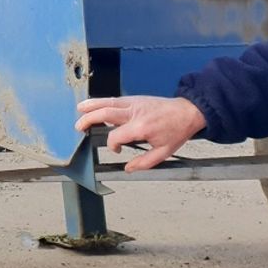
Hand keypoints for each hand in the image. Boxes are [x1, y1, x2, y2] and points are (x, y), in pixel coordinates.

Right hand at [73, 95, 206, 171]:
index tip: (116, 150)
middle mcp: (134, 113)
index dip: (112, 145)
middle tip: (79, 127)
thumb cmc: (177, 131)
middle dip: (89, 120)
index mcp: (141, 128)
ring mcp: (133, 103)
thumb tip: (128, 168)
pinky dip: (101, 101)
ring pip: (107, 102)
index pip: (115, 137)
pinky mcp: (134, 98)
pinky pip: (114, 99)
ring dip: (91, 106)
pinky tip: (94, 104)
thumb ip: (144, 162)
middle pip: (105, 114)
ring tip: (79, 110)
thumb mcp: (164, 152)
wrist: (188, 112)